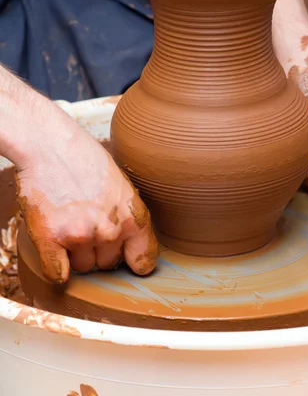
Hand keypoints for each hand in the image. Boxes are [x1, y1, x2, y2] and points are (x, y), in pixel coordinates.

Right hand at [16, 106, 157, 283]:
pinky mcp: (51, 239)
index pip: (144, 261)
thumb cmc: (85, 160)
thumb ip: (126, 216)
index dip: (134, 260)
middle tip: (85, 221)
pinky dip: (54, 266)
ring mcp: (80, 235)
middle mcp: (110, 230)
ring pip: (81, 267)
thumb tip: (130, 248)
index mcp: (133, 216)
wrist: (50, 144)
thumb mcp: (121, 186)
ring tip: (67, 221)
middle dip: (97, 249)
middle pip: (107, 264)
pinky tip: (53, 244)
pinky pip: (57, 275)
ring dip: (74, 253)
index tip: (127, 259)